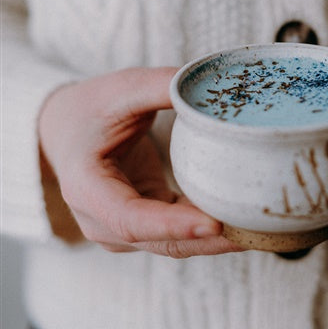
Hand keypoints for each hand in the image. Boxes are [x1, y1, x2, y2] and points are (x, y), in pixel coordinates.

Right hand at [38, 67, 242, 256]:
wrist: (66, 127)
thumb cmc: (91, 107)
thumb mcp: (122, 89)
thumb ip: (162, 85)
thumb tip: (213, 83)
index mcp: (87, 188)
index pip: (131, 218)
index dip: (172, 225)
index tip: (213, 224)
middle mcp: (101, 221)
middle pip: (160, 241)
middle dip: (208, 241)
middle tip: (255, 232)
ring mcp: (122, 230)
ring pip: (173, 244)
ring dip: (215, 241)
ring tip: (261, 231)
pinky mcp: (144, 226)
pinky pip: (180, 234)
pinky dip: (210, 230)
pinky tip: (245, 222)